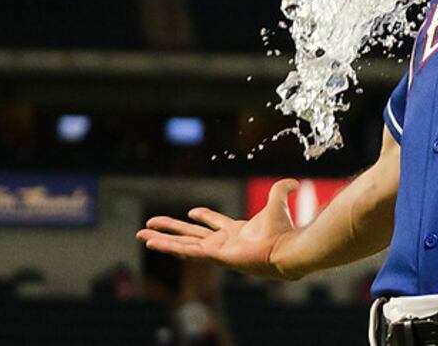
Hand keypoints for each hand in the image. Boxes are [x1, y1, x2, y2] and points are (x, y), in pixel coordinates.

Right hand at [137, 178, 299, 279]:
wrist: (285, 248)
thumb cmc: (283, 231)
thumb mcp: (277, 203)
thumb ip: (282, 190)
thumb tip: (295, 181)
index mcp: (237, 232)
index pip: (215, 223)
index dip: (204, 216)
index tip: (191, 210)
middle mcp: (223, 243)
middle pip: (191, 234)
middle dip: (171, 229)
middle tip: (151, 224)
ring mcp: (216, 251)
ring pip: (182, 244)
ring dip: (161, 239)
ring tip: (142, 235)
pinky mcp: (213, 256)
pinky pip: (186, 250)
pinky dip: (168, 247)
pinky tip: (152, 243)